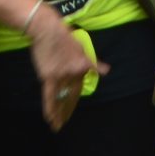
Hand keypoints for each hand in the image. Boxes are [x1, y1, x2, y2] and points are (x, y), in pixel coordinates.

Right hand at [27, 12, 106, 133]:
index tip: (70, 110)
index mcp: (83, 68)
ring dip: (59, 114)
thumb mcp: (83, 48)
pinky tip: (50, 119)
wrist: (48, 30)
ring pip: (60, 100)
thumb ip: (93, 63)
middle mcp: (75, 75)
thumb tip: (106, 71)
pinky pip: (49, 96)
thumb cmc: (63, 36)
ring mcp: (62, 77)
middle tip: (65, 122)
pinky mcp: (49, 77)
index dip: (73, 101)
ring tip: (57, 126)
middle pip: (70, 97)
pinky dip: (50, 108)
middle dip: (67, 111)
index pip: (78, 90)